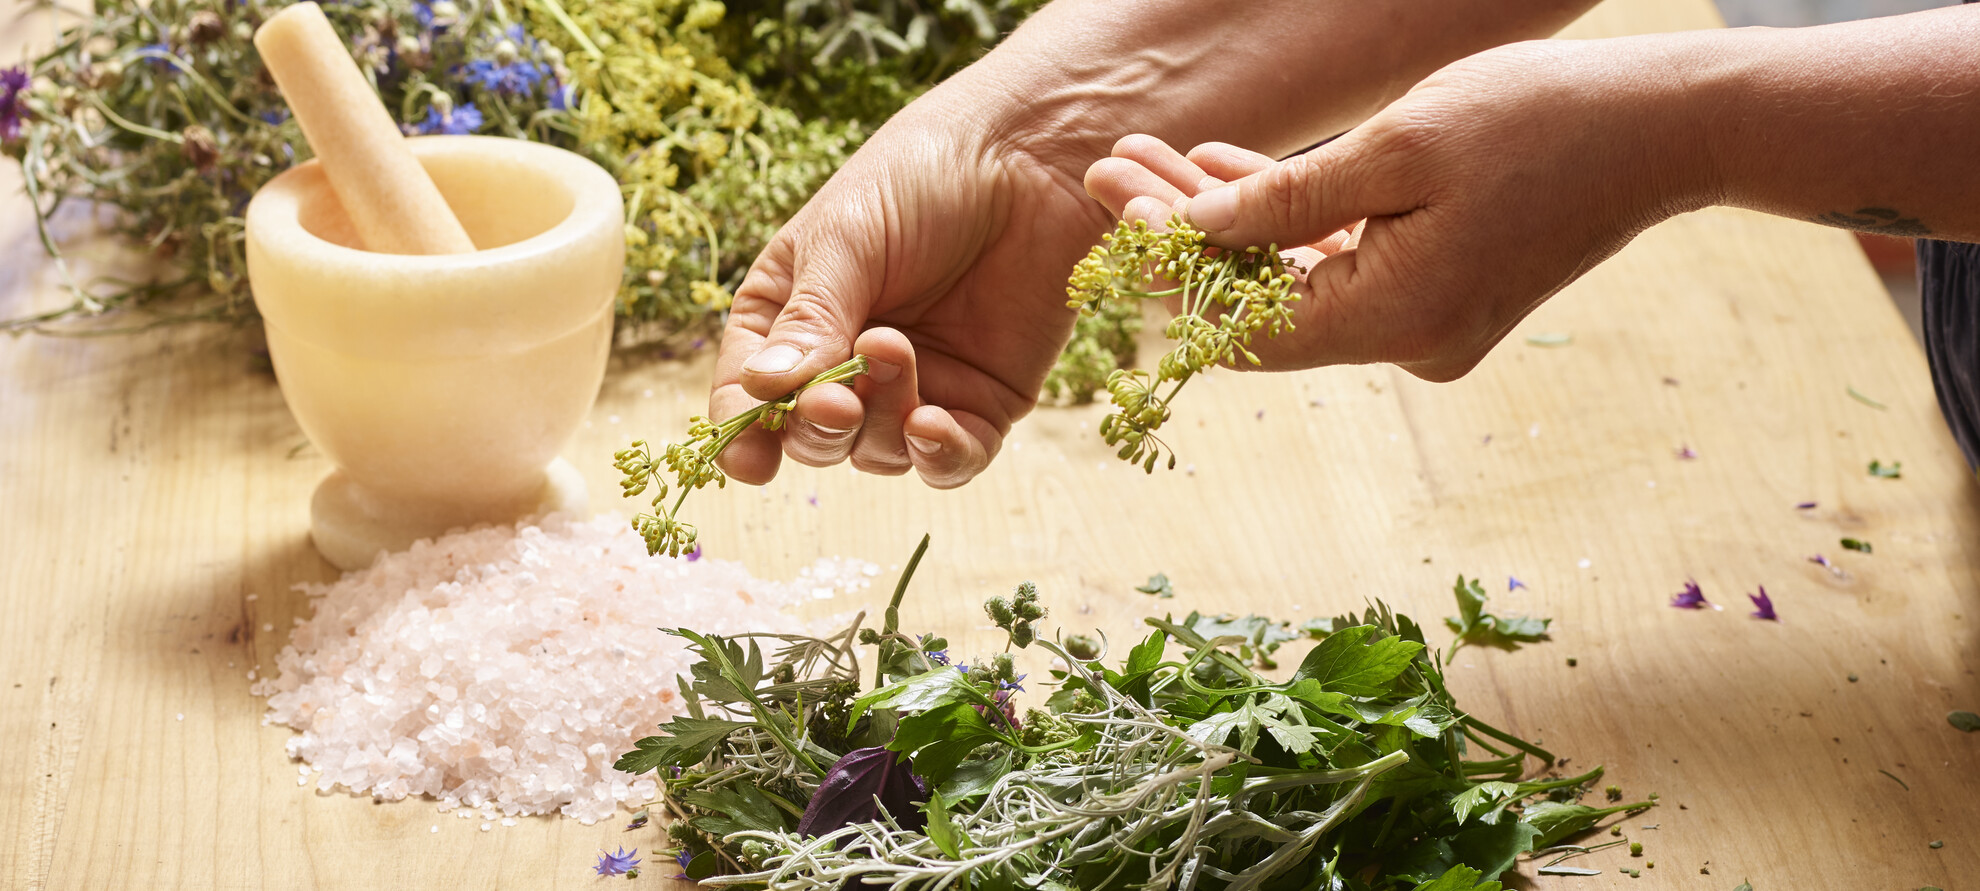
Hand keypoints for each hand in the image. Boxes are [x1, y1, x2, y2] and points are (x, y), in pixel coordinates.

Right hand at [708, 89, 1112, 489]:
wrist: (1029, 155)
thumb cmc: (921, 176)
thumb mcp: (847, 238)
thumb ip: (810, 317)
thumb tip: (763, 389)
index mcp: (789, 315)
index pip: (750, 390)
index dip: (745, 429)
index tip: (750, 459)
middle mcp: (845, 361)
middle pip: (813, 435)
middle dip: (818, 428)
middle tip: (836, 400)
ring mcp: (915, 386)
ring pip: (878, 451)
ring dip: (881, 422)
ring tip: (895, 352)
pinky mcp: (981, 402)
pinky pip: (951, 460)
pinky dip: (938, 456)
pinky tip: (931, 426)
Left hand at [1089, 38, 1713, 381]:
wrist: (1666, 126)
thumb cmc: (1538, 121)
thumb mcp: (1396, 149)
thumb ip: (1283, 203)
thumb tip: (1186, 232)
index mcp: (1394, 323)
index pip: (1240, 326)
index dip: (1167, 268)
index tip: (1111, 201)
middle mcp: (1406, 345)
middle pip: (1258, 303)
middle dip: (1181, 233)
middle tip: (1108, 166)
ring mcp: (1424, 326)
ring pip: (1292, 280)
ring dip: (1226, 221)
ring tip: (1149, 159)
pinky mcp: (1440, 295)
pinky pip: (1342, 265)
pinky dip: (1289, 224)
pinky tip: (1228, 169)